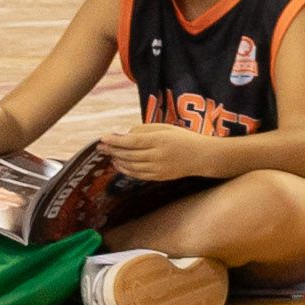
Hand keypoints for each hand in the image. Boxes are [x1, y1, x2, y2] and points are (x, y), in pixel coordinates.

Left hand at [96, 121, 216, 181]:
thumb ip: (145, 130)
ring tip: (109, 154)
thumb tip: (124, 134)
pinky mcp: (158, 177)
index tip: (103, 138)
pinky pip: (137, 174)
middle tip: (101, 146)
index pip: (132, 141)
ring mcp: (158, 168)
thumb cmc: (185, 138)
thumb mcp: (167, 128)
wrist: (203, 157)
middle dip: (112, 149)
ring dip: (117, 159)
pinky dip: (125, 169)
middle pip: (128, 154)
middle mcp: (158, 155)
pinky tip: (119, 164)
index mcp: (160, 140)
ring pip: (130, 165)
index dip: (115, 140)